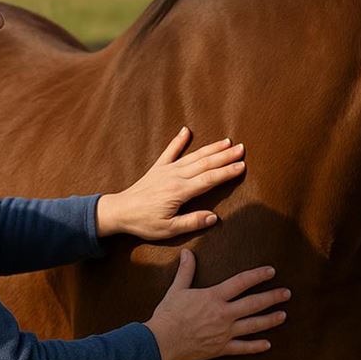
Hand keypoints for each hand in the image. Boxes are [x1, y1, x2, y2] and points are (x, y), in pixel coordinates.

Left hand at [96, 127, 245, 240]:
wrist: (119, 211)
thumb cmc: (144, 222)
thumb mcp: (169, 229)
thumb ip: (192, 222)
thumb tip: (214, 217)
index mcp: (180, 192)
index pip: (209, 179)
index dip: (227, 172)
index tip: (242, 166)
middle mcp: (175, 176)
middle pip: (205, 164)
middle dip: (225, 156)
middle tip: (242, 148)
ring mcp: (166, 170)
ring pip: (193, 156)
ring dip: (211, 148)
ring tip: (227, 141)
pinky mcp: (157, 168)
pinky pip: (170, 151)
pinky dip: (179, 140)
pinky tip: (186, 130)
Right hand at [145, 249, 289, 359]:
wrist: (162, 341)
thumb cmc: (169, 314)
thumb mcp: (177, 289)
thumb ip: (186, 271)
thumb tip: (186, 253)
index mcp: (214, 297)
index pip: (242, 282)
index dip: (258, 276)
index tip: (271, 271)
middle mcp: (224, 314)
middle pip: (254, 303)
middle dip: (272, 297)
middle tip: (287, 293)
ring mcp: (224, 332)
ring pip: (253, 325)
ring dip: (270, 320)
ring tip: (283, 315)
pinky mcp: (221, 348)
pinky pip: (242, 348)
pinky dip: (255, 347)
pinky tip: (268, 344)